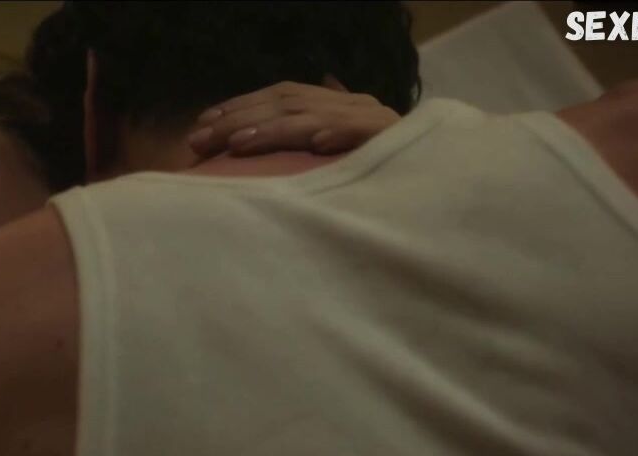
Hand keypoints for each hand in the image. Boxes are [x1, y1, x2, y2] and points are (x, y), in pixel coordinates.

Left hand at [187, 79, 400, 157]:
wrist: (436, 175)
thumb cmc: (378, 171)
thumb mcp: (335, 152)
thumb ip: (307, 136)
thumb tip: (276, 137)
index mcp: (331, 105)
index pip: (278, 97)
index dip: (238, 108)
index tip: (201, 126)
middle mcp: (349, 104)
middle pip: (286, 103)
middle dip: (240, 119)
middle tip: (201, 139)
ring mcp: (371, 117)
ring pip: (314, 116)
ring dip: (274, 128)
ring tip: (239, 142)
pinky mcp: (393, 135)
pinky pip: (363, 131)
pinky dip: (339, 133)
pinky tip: (315, 143)